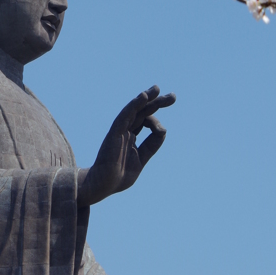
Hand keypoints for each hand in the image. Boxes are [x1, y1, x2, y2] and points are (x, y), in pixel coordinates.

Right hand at [77, 85, 175, 206]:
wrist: (103, 185)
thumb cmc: (119, 175)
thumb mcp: (141, 159)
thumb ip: (152, 145)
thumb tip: (163, 129)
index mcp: (131, 137)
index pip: (145, 121)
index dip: (156, 121)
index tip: (161, 130)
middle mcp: (125, 131)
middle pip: (142, 112)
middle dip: (157, 102)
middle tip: (172, 96)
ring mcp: (120, 131)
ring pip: (134, 110)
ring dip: (146, 98)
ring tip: (157, 89)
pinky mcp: (114, 133)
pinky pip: (124, 116)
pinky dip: (133, 105)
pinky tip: (143, 97)